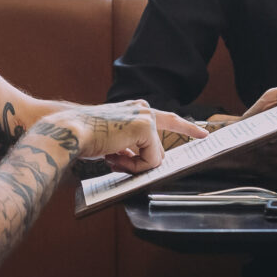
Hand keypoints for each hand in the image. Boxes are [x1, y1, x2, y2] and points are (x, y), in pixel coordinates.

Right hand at [50, 101, 203, 174]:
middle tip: (119, 161)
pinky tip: (114, 158)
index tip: (204, 134)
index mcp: (136, 109)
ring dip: (133, 165)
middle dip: (141, 162)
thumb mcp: (113, 140)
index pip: (168, 119)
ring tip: (111, 158)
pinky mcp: (146, 128)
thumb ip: (131, 146)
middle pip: (160, 146)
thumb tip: (142, 161)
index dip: (187, 128)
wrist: (72, 131)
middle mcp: (143, 109)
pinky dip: (133, 167)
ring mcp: (146, 117)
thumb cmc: (85, 136)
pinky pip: (150, 162)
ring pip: (154, 157)